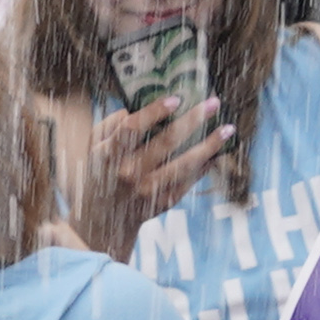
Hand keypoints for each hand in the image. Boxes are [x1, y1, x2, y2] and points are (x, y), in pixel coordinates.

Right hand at [64, 93, 234, 256]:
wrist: (102, 221)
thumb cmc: (99, 174)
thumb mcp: (92, 148)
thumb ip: (109, 126)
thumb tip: (134, 106)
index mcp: (108, 155)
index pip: (132, 128)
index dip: (154, 112)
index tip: (176, 98)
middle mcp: (129, 173)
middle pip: (166, 142)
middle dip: (193, 120)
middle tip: (213, 103)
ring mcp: (148, 191)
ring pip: (185, 164)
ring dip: (210, 145)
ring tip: (227, 129)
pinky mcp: (163, 203)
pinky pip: (189, 180)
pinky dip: (204, 165)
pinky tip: (216, 152)